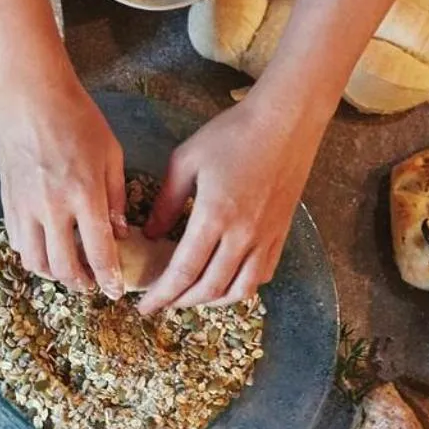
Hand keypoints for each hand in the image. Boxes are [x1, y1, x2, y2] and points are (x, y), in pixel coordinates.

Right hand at [0, 76, 126, 297]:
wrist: (31, 98)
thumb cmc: (77, 119)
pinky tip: (46, 246)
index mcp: (84, 195)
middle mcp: (52, 208)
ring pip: (35, 261)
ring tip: (68, 270)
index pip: (98, 252)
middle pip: (64, 266)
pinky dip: (32, 253)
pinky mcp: (7, 201)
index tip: (115, 290)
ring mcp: (25, 206)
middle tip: (93, 284)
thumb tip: (119, 231)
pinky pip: (17, 242)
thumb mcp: (111, 153)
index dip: (109, 278)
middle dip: (81, 283)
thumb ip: (116, 196)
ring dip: (54, 273)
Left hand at [136, 91, 325, 313]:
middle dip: (180, 302)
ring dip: (211, 301)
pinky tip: (224, 282)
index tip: (144, 306)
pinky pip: (261, 275)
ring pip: (239, 289)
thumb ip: (164, 202)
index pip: (183, 272)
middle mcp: (243, 236)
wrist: (285, 122)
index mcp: (215, 217)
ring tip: (189, 297)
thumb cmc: (231, 135)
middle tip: (161, 303)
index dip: (161, 294)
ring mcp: (267, 238)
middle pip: (209, 288)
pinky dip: (240, 288)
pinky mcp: (282, 234)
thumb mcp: (185, 161)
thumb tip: (150, 235)